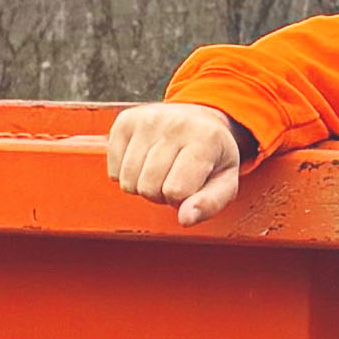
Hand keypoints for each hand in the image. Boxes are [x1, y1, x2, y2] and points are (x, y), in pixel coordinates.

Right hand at [104, 98, 250, 224]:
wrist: (200, 120)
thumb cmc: (212, 156)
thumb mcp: (225, 183)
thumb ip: (209, 204)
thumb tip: (185, 219)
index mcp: (206, 139)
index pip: (176, 191)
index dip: (180, 199)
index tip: (190, 184)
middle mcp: (175, 124)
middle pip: (148, 188)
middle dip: (160, 194)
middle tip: (173, 178)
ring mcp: (147, 119)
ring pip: (128, 181)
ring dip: (142, 186)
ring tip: (159, 172)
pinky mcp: (125, 121)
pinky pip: (113, 170)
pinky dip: (125, 174)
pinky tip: (143, 162)